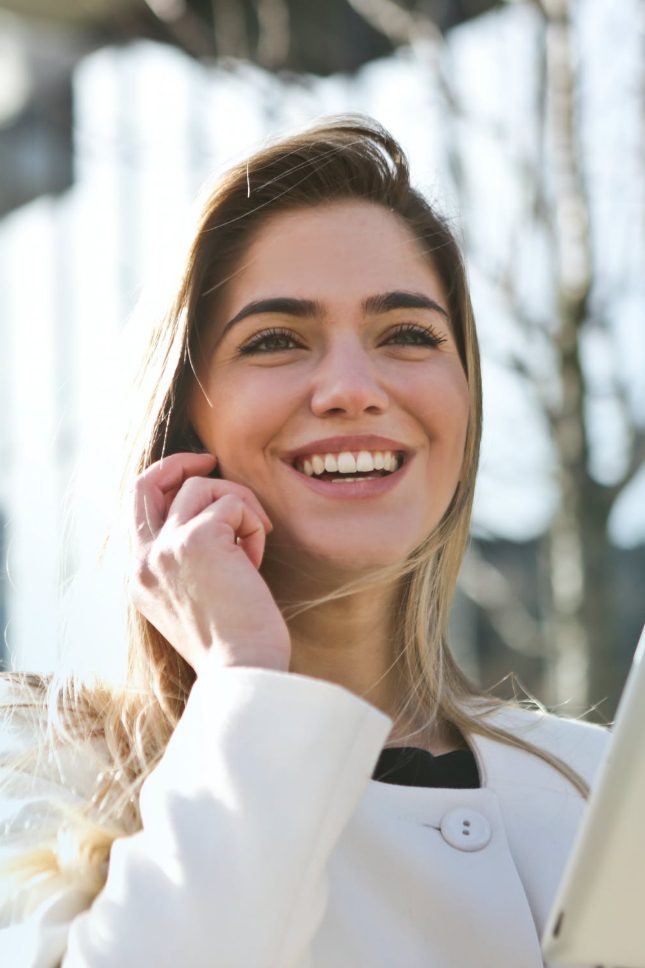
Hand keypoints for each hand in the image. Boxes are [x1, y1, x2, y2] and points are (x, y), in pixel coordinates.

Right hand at [127, 452, 290, 676]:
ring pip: (202, 487)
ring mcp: (166, 548)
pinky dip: (253, 523)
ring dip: (239, 506)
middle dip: (179, 463)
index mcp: (140, 579)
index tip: (197, 477)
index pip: (137, 511)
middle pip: (146, 484)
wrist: (243, 671)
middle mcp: (143, 561)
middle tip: (211, 460)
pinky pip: (233, 504)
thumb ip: (187, 562)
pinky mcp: (198, 539)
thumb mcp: (194, 601)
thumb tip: (212, 518)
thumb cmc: (234, 644)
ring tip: (254, 544)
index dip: (165, 485)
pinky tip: (256, 560)